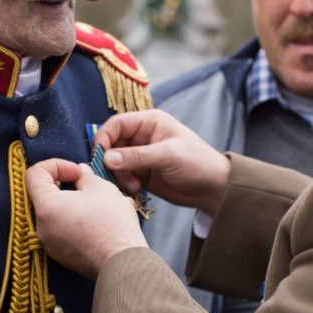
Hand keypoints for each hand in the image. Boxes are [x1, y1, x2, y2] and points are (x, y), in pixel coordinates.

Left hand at [26, 159, 147, 279]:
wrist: (122, 262)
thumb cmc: (111, 223)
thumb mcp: (101, 188)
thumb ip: (85, 176)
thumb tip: (80, 173)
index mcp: (46, 206)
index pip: (34, 174)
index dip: (55, 165)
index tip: (76, 172)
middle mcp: (42, 227)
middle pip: (45, 195)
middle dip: (66, 186)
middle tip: (88, 186)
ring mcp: (50, 244)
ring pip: (56, 214)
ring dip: (74, 204)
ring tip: (100, 205)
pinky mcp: (62, 256)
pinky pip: (63, 231)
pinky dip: (76, 222)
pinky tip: (99, 222)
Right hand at [93, 109, 230, 216]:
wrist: (213, 188)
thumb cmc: (197, 163)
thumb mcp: (168, 156)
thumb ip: (137, 156)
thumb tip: (107, 158)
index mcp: (149, 122)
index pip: (116, 124)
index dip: (104, 138)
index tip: (99, 156)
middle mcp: (142, 136)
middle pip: (112, 144)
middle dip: (110, 161)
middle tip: (115, 176)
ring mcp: (141, 155)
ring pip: (115, 162)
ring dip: (118, 175)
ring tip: (133, 185)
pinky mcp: (141, 173)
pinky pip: (122, 176)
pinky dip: (123, 183)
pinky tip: (136, 190)